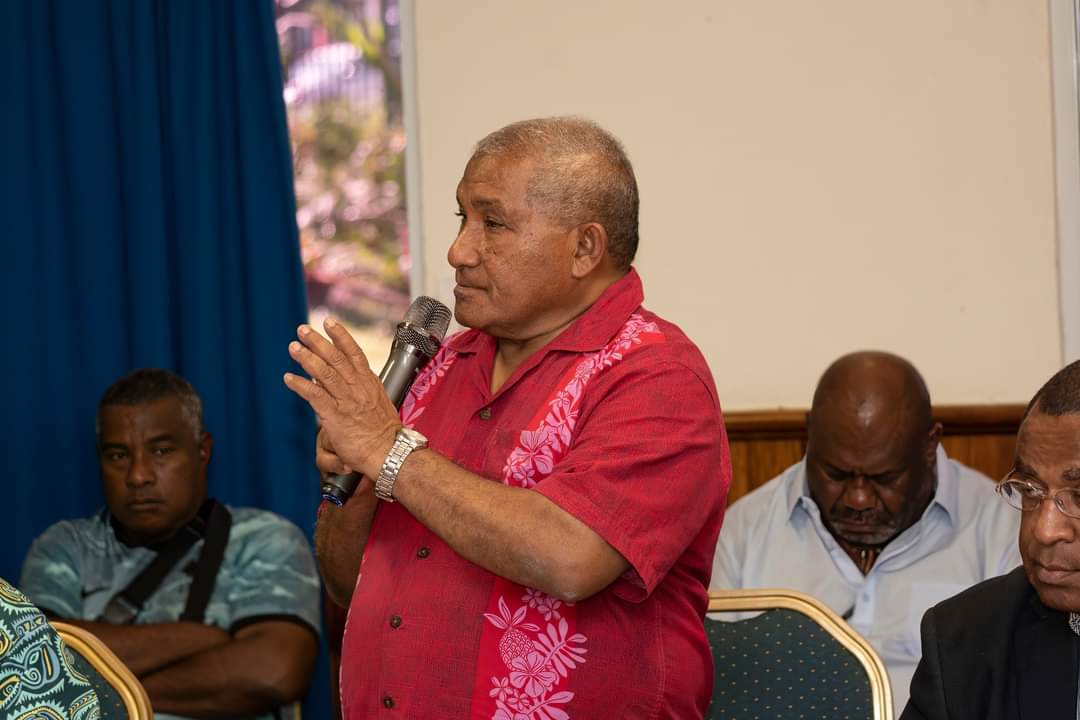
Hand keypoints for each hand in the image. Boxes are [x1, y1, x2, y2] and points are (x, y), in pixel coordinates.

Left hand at [284, 319, 400, 478]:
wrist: (390, 452)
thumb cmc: (385, 434)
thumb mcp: (378, 404)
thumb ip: (360, 391)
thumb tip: (340, 381)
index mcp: (369, 383)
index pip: (354, 353)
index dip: (341, 336)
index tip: (329, 322)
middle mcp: (358, 388)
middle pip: (336, 358)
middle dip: (317, 341)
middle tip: (302, 330)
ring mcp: (347, 401)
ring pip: (324, 373)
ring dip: (307, 358)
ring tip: (294, 347)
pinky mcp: (335, 416)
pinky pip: (315, 396)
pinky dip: (300, 385)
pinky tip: (289, 378)